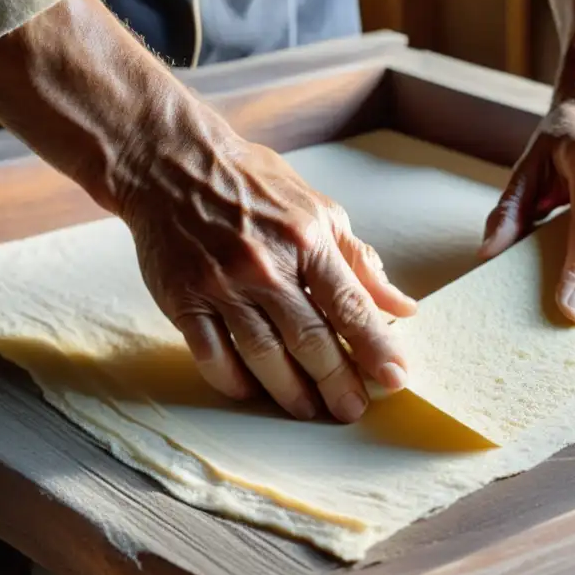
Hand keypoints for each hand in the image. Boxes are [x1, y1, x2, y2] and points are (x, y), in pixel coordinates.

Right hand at [116, 120, 417, 421]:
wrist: (173, 165)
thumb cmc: (254, 186)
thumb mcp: (318, 210)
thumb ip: (359, 261)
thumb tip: (401, 307)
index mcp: (306, 239)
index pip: (349, 304)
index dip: (374, 346)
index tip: (394, 378)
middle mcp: (264, 264)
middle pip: (309, 338)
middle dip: (337, 380)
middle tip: (352, 409)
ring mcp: (221, 284)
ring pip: (262, 354)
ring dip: (290, 390)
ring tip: (310, 410)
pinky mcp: (183, 298)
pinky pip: (211, 354)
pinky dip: (234, 380)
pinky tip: (253, 392)